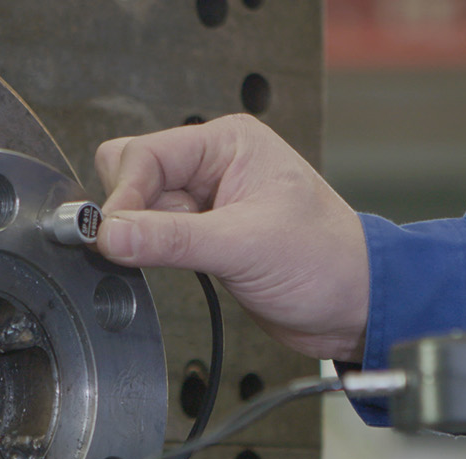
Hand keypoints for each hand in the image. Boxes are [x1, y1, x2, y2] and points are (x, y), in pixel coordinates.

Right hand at [95, 115, 368, 361]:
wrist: (355, 307)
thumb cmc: (327, 262)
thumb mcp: (245, 247)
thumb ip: (171, 240)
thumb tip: (111, 235)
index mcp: (227, 143)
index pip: (145, 155)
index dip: (123, 196)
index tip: (111, 235)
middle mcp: (213, 166)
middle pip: (133, 175)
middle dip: (130, 213)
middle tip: (147, 247)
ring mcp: (206, 202)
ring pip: (140, 210)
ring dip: (145, 238)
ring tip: (187, 260)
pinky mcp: (203, 237)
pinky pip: (155, 237)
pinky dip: (153, 254)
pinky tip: (180, 269)